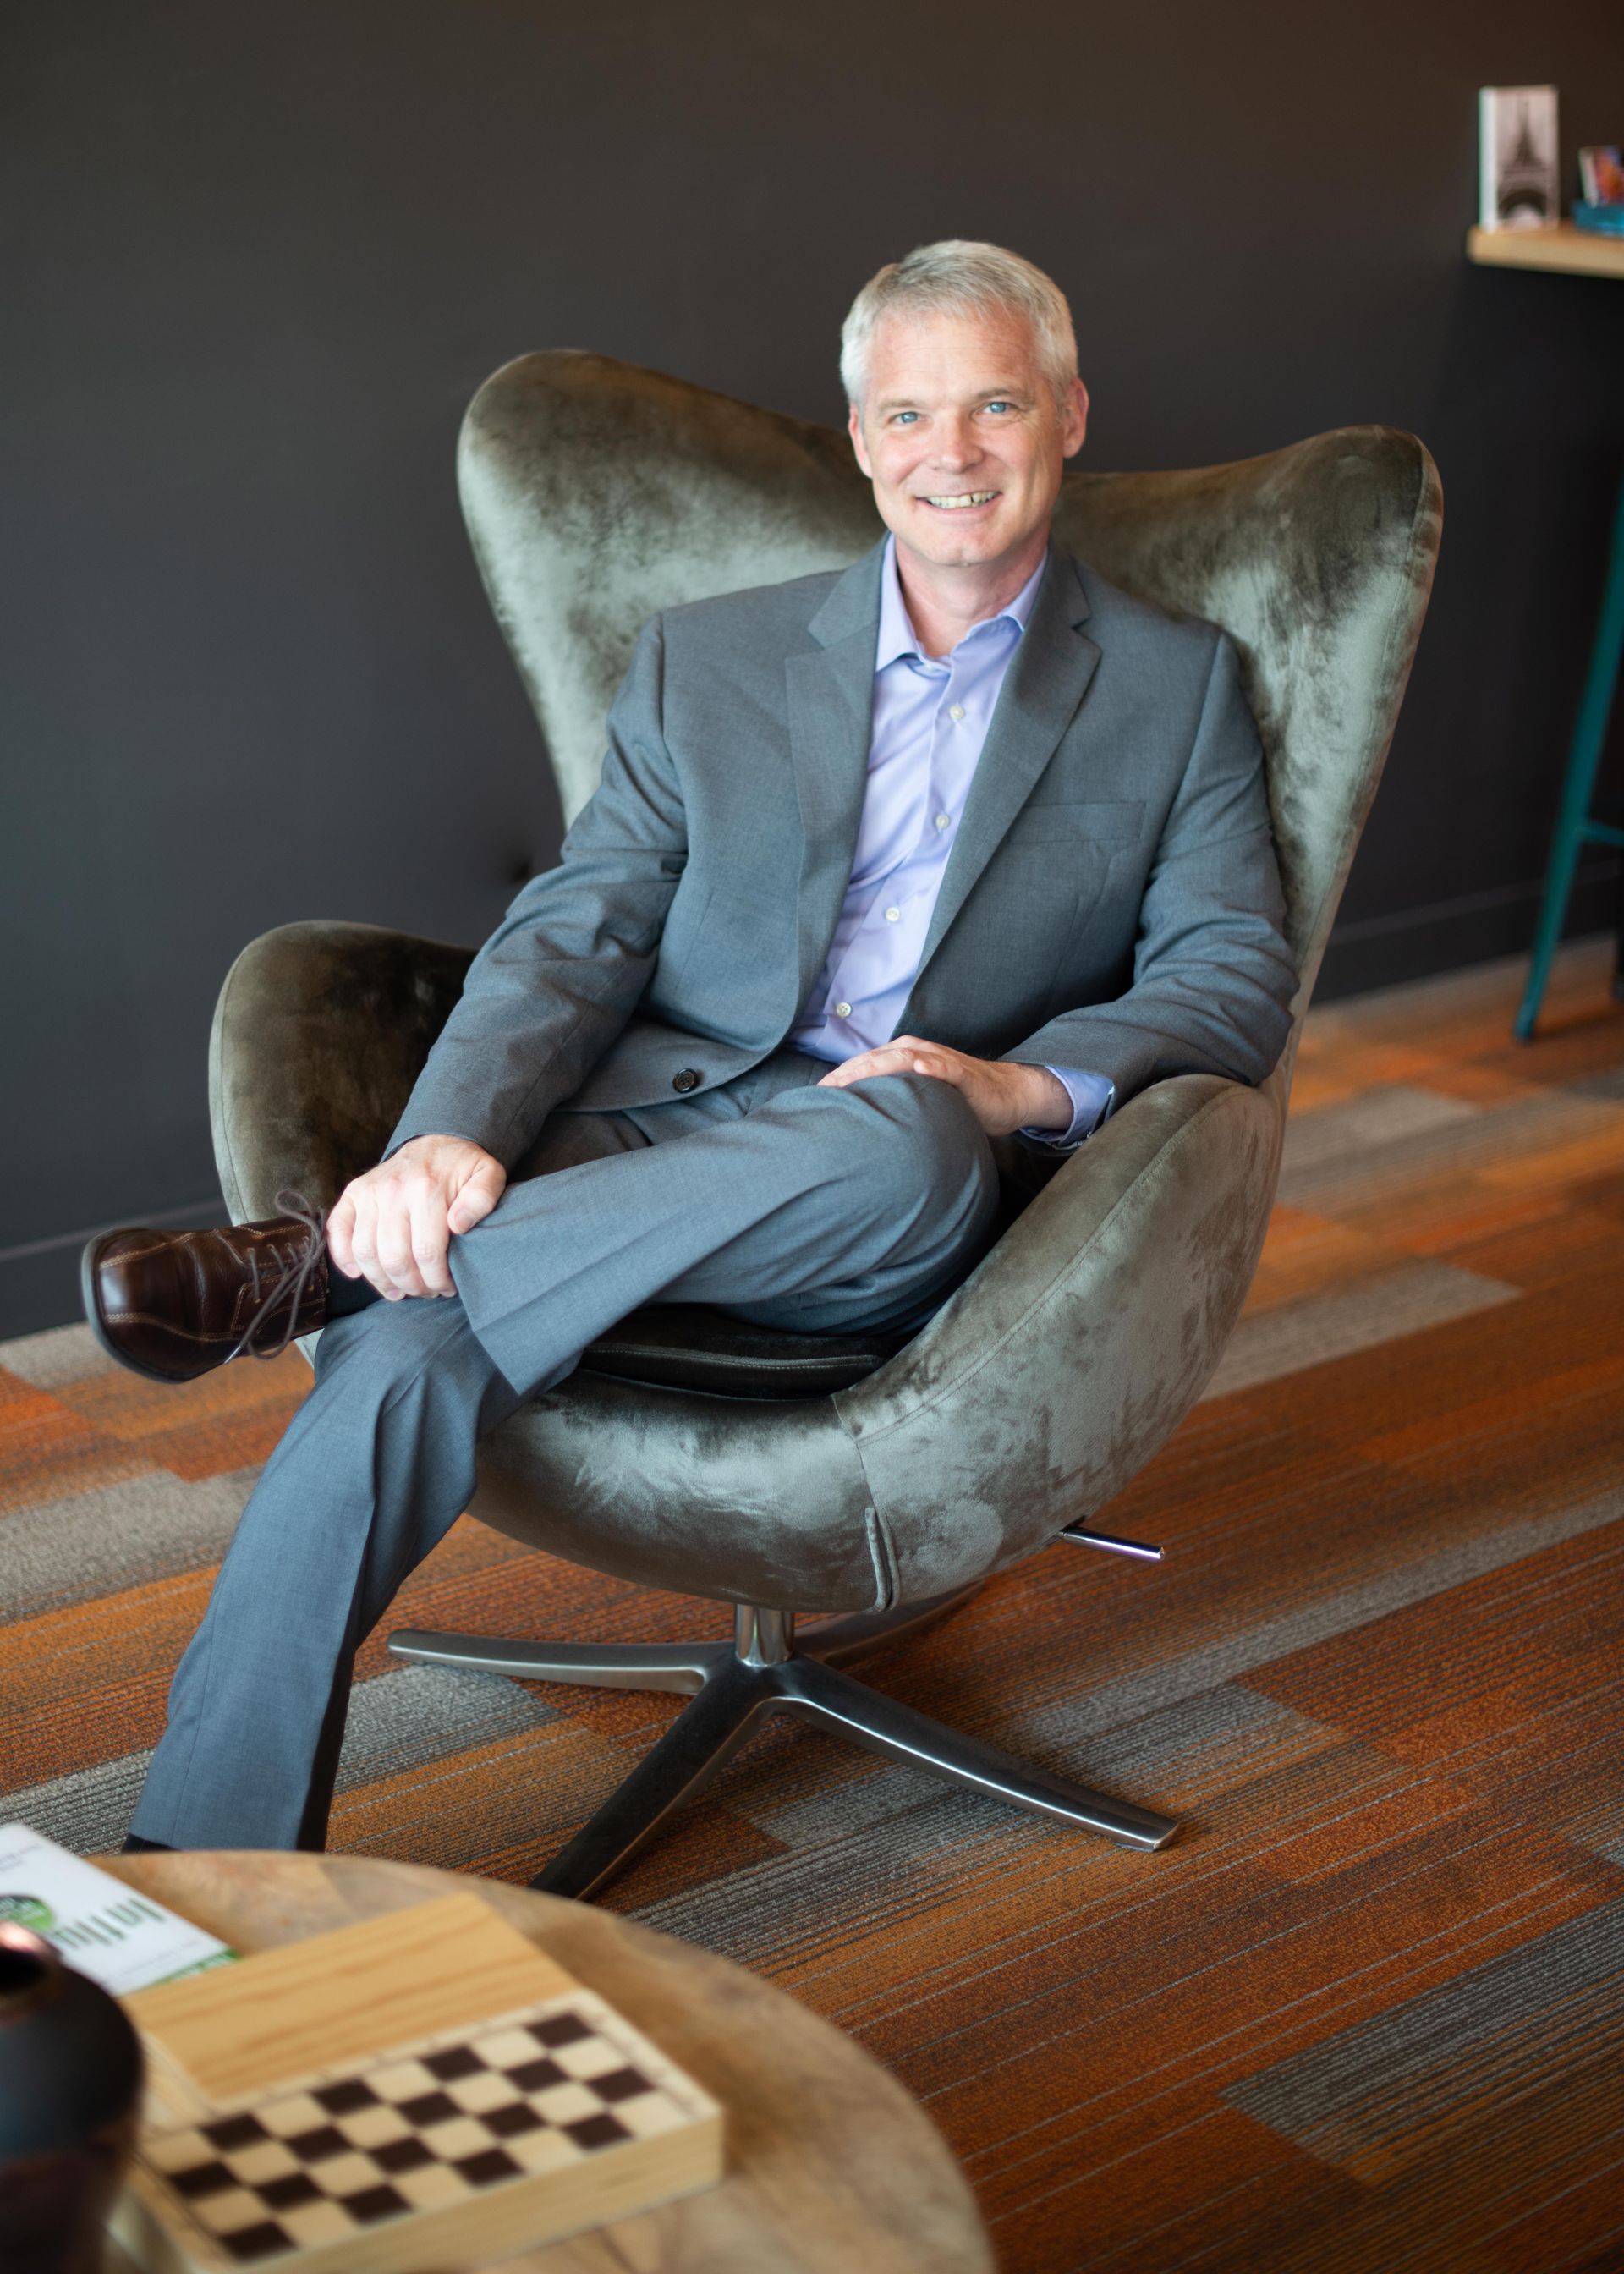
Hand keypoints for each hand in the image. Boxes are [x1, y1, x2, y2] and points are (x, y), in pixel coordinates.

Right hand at [326, 1135, 506, 1300]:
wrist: (436, 1142)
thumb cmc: (463, 1168)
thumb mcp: (488, 1175)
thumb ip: (481, 1199)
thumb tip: (457, 1225)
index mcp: (427, 1188)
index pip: (426, 1253)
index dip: (437, 1279)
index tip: (447, 1287)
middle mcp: (393, 1189)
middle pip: (394, 1258)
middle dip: (412, 1286)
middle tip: (426, 1291)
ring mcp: (369, 1191)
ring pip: (365, 1252)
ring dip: (381, 1281)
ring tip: (401, 1291)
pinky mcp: (353, 1194)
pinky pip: (337, 1229)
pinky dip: (343, 1257)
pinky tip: (358, 1274)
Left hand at [816, 1038, 1069, 1138]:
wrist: (1005, 1095)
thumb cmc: (958, 1099)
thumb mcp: (919, 1100)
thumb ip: (892, 1104)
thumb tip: (858, 1127)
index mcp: (901, 1057)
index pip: (863, 1066)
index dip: (839, 1079)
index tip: (814, 1097)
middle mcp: (915, 1052)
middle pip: (875, 1059)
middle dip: (848, 1073)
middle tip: (823, 1092)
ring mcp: (939, 1059)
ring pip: (903, 1057)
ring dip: (878, 1066)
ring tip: (853, 1078)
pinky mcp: (963, 1072)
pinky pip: (944, 1066)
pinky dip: (930, 1065)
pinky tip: (917, 1067)